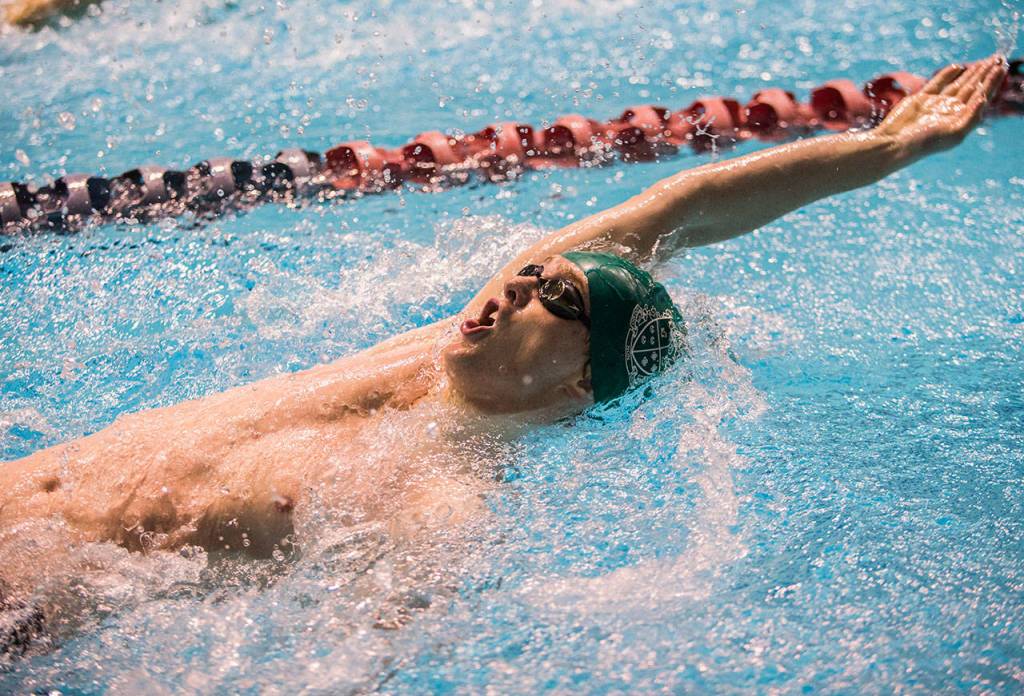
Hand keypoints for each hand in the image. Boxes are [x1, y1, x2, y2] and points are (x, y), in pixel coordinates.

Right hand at [875, 55, 1007, 160]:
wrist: (894, 143)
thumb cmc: (924, 143)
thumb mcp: (953, 133)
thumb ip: (971, 116)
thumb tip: (985, 97)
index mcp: (961, 118)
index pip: (981, 95)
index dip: (992, 81)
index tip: (1001, 67)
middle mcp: (951, 110)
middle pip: (973, 88)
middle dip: (986, 73)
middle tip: (998, 57)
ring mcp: (936, 104)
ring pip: (959, 83)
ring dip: (972, 72)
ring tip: (986, 60)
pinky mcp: (921, 99)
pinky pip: (938, 82)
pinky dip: (947, 74)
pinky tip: (958, 66)